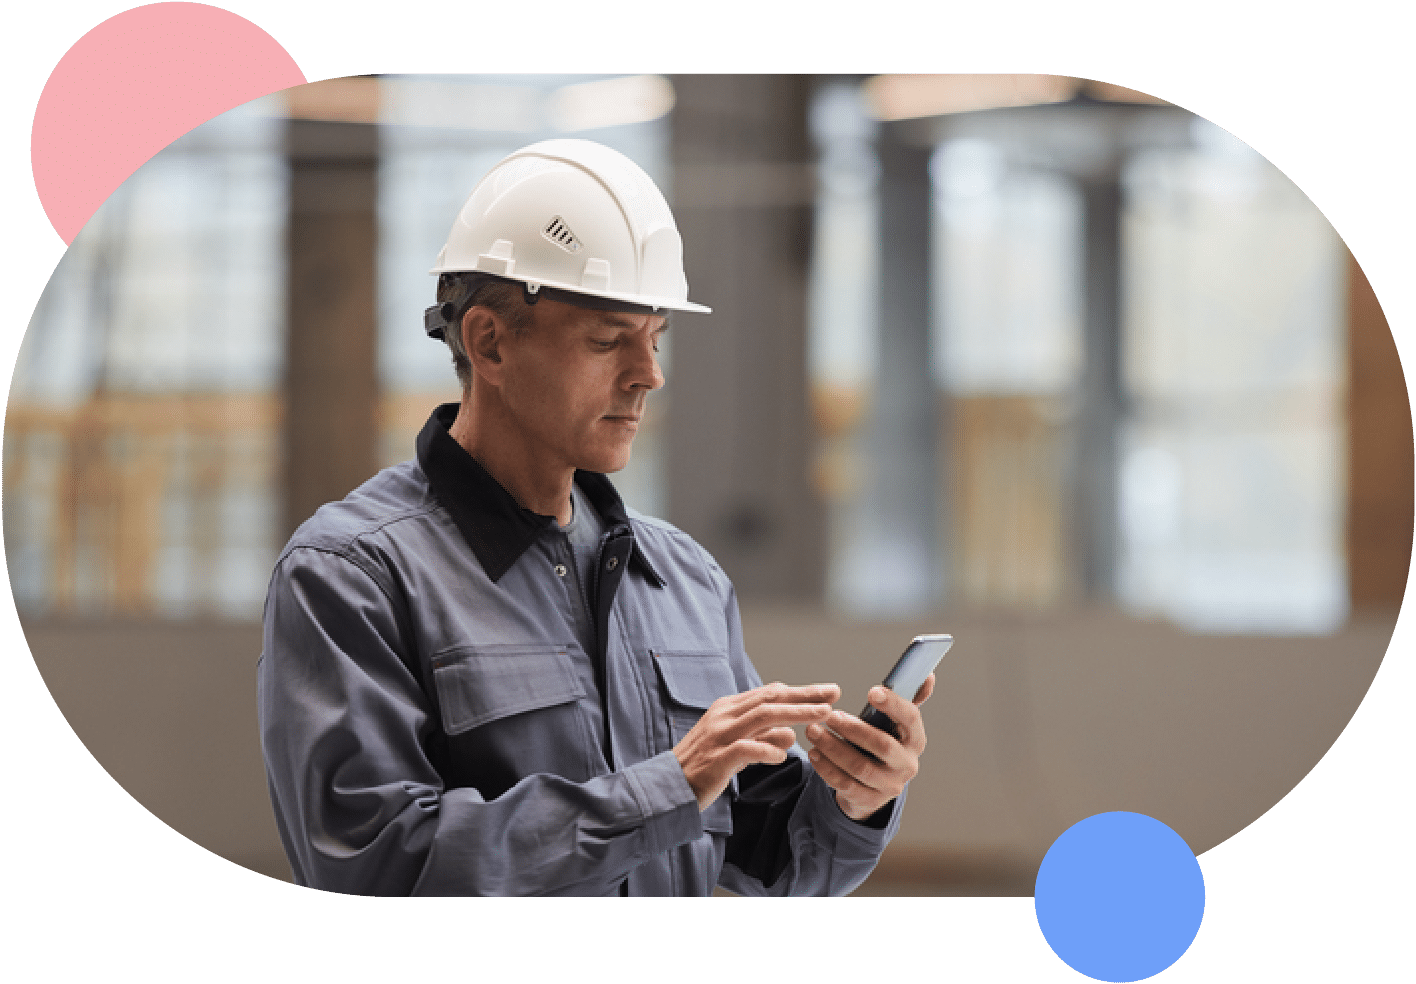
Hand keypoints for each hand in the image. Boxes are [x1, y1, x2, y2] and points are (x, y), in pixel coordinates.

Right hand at [674, 682, 839, 810]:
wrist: (667, 787)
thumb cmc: (703, 766)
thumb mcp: (735, 746)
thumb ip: (762, 737)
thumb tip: (791, 732)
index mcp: (728, 708)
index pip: (769, 693)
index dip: (800, 691)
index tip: (827, 692)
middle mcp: (724, 716)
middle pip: (770, 698)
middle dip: (805, 695)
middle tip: (833, 694)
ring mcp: (719, 736)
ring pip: (763, 717)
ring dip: (796, 714)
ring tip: (822, 715)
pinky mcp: (716, 759)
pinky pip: (746, 749)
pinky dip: (767, 749)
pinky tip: (784, 754)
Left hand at [806, 673, 933, 821]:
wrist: (874, 786)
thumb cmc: (881, 742)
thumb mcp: (893, 724)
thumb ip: (907, 699)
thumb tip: (928, 676)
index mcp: (915, 739)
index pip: (911, 719)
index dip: (893, 705)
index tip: (871, 691)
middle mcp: (907, 764)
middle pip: (883, 746)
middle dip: (854, 729)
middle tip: (830, 715)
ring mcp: (889, 785)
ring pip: (860, 767)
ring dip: (833, 748)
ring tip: (813, 731)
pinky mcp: (869, 800)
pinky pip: (845, 785)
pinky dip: (827, 768)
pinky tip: (814, 753)